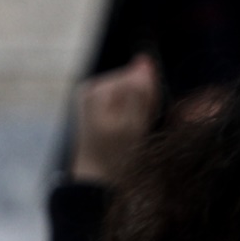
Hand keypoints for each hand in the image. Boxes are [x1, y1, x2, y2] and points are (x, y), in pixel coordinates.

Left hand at [70, 53, 158, 186]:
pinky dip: (133, 112)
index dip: (148, 99)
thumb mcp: (132, 126)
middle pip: (133, 82)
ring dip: (140, 109)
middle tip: (136, 129)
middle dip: (143, 103)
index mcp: (96, 90)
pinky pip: (126, 98)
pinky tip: (127, 129)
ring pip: (133, 90)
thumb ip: (140, 92)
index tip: (141, 122)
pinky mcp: (98, 102)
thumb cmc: (115, 157)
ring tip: (131, 132)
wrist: (96, 180)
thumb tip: (144, 60)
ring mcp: (93, 94)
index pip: (136, 77)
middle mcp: (92, 87)